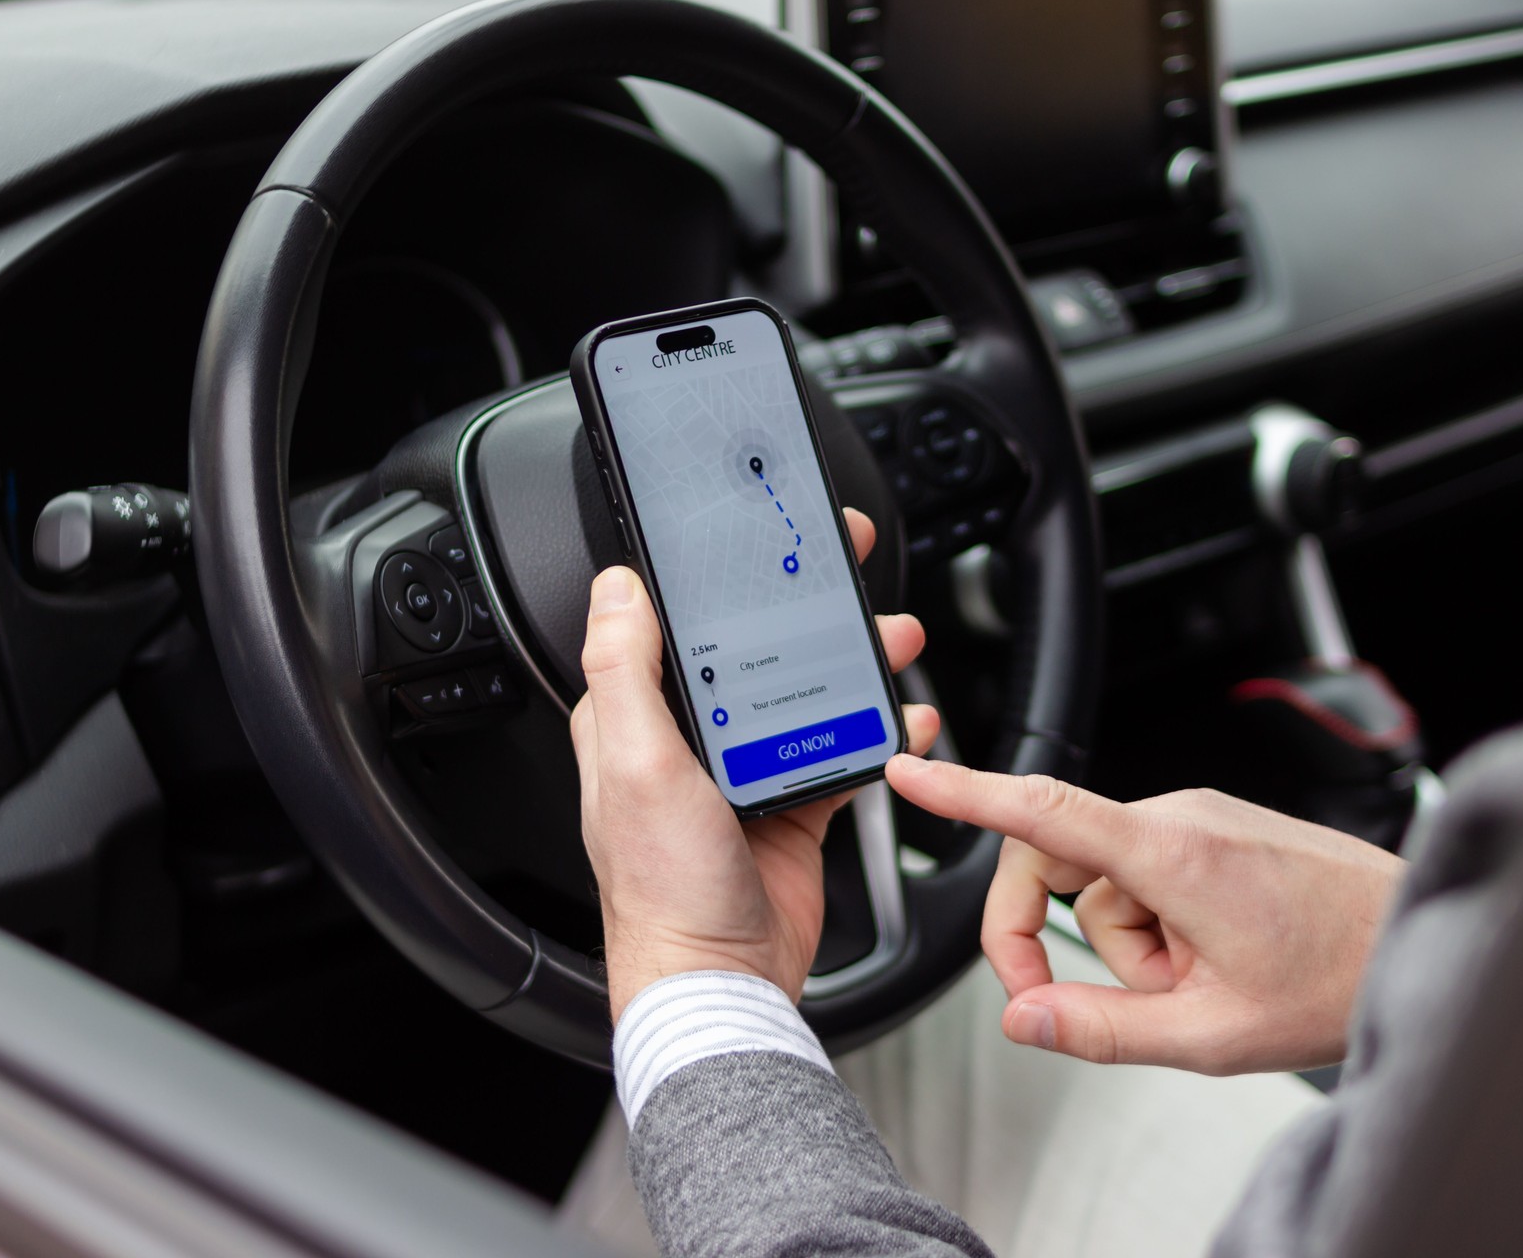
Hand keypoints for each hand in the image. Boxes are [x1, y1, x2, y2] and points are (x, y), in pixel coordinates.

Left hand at [572, 509, 939, 1022]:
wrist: (722, 982)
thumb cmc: (664, 888)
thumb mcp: (637, 763)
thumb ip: (626, 670)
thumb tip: (615, 587)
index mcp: (636, 719)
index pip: (675, 624)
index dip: (719, 579)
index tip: (762, 541)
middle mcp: (687, 741)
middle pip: (754, 651)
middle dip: (807, 612)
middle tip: (848, 578)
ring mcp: (743, 774)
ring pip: (805, 693)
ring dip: (853, 664)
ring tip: (894, 641)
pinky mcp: (790, 806)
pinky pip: (840, 751)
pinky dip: (878, 731)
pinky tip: (907, 718)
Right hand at [884, 758, 1405, 1074]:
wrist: (1419, 938)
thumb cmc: (1338, 976)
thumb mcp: (1210, 1033)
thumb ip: (1102, 1030)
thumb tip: (1023, 1019)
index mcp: (1170, 853)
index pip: (1042, 810)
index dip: (965, 794)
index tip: (909, 774)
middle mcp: (1176, 816)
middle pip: (1057, 869)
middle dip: (1065, 943)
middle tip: (1097, 1009)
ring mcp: (1196, 818)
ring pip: (1104, 885)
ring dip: (1130, 947)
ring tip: (1200, 982)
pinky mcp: (1210, 828)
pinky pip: (1143, 875)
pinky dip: (1155, 925)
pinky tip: (1212, 955)